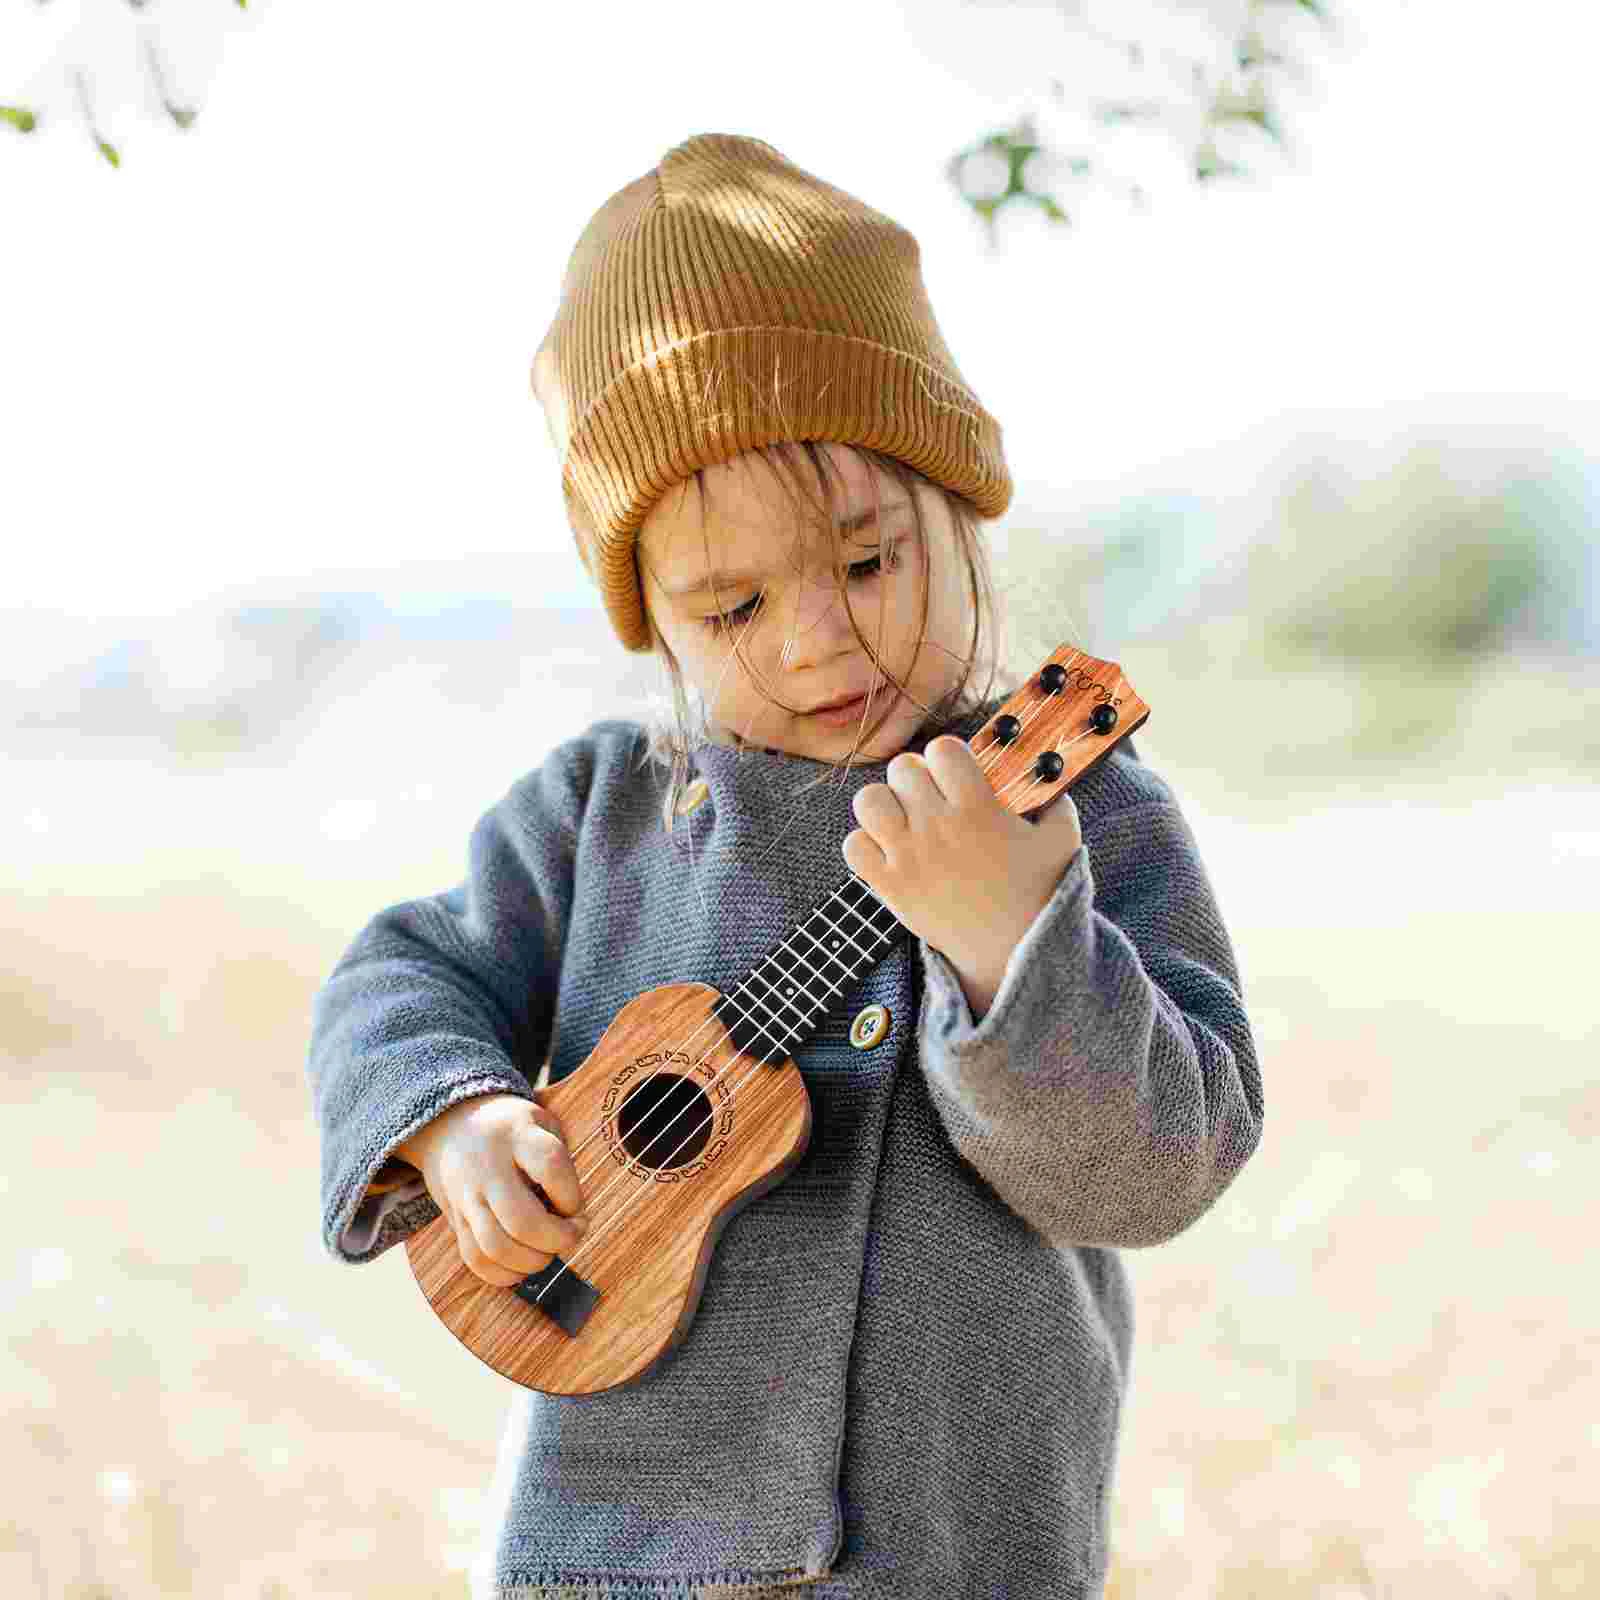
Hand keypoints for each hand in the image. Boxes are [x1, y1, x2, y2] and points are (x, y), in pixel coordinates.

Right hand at [397, 1091, 589, 1287]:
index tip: (577, 1205)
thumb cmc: (510, 1129)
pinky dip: (505, 1274)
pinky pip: (476, 1260)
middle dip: (556, 1239)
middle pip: (521, 1221)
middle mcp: (487, 1168)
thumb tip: (572, 1215)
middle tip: (571, 1234)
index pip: (550, 1166)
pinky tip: (523, 1264)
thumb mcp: (541, 1120)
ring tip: (548, 1250)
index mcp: (516, 1135)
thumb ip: (560, 1161)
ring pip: (496, 1247)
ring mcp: (467, 1197)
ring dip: (532, 1261)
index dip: (572, 1195)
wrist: (450, 1126)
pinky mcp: (456, 1220)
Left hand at [842, 735, 1082, 998]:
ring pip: (868, 800)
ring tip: (905, 820)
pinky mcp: (889, 887)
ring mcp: (908, 858)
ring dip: (885, 804)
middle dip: (917, 777)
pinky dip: (865, 845)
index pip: (942, 748)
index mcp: (978, 808)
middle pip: (901, 768)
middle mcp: (937, 828)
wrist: (1011, 953)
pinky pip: (853, 847)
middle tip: (932, 798)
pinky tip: (890, 852)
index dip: (949, 756)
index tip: (958, 775)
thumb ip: (1054, 799)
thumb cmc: (1039, 893)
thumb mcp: (1062, 839)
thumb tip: (1041, 774)